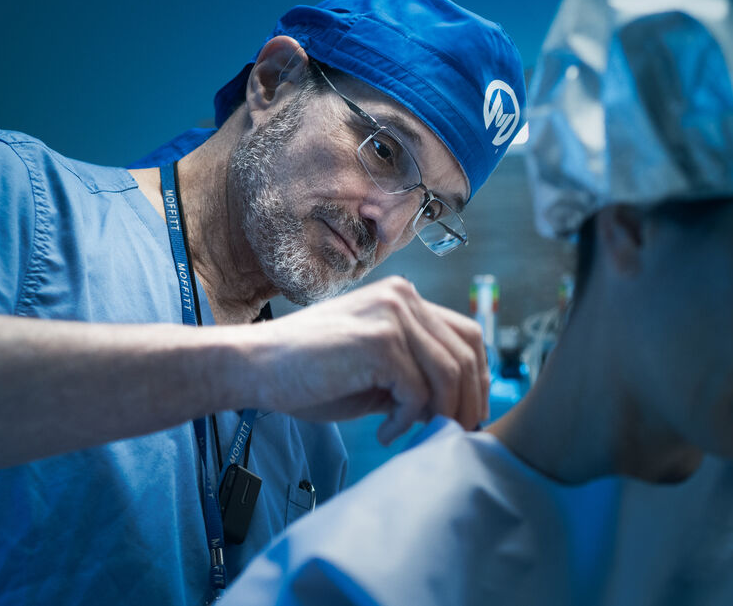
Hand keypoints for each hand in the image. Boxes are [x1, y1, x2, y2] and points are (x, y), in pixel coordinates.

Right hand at [236, 276, 489, 444]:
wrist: (254, 366)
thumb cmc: (308, 373)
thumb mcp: (375, 369)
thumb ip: (415, 374)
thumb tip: (458, 407)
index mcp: (404, 298)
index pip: (467, 335)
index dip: (478, 379)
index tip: (469, 414)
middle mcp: (403, 297)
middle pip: (466, 354)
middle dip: (467, 402)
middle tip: (452, 434)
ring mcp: (392, 315)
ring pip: (449, 374)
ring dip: (440, 414)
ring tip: (411, 434)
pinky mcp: (380, 341)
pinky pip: (418, 392)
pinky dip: (406, 421)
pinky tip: (384, 431)